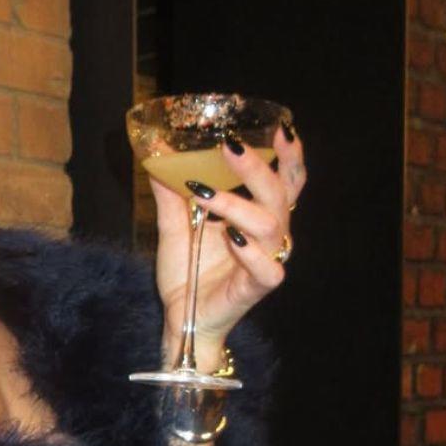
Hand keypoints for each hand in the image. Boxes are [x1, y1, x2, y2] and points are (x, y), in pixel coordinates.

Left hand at [149, 124, 306, 364]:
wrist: (181, 317)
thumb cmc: (187, 271)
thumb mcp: (174, 225)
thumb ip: (169, 192)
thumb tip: (156, 152)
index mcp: (257, 215)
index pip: (285, 181)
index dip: (289, 156)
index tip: (280, 128)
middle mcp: (268, 234)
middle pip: (279, 194)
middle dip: (257, 167)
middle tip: (230, 145)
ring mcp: (265, 260)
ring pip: (270, 226)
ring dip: (237, 205)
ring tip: (204, 192)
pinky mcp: (257, 287)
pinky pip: (268, 269)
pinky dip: (251, 252)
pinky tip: (233, 238)